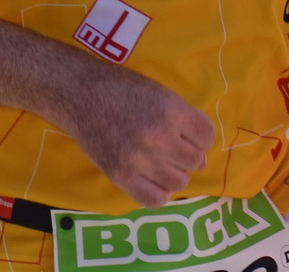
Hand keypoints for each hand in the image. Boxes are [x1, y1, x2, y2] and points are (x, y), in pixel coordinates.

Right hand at [57, 64, 214, 206]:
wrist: (80, 93)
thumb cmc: (123, 88)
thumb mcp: (160, 93)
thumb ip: (184, 120)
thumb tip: (202, 157)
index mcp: (171, 109)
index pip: (207, 136)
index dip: (200, 136)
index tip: (188, 134)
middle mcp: (158, 135)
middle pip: (195, 161)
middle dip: (187, 155)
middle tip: (170, 147)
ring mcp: (139, 158)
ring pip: (179, 182)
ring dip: (174, 174)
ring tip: (160, 162)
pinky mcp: (120, 175)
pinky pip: (154, 199)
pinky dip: (158, 193)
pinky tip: (151, 180)